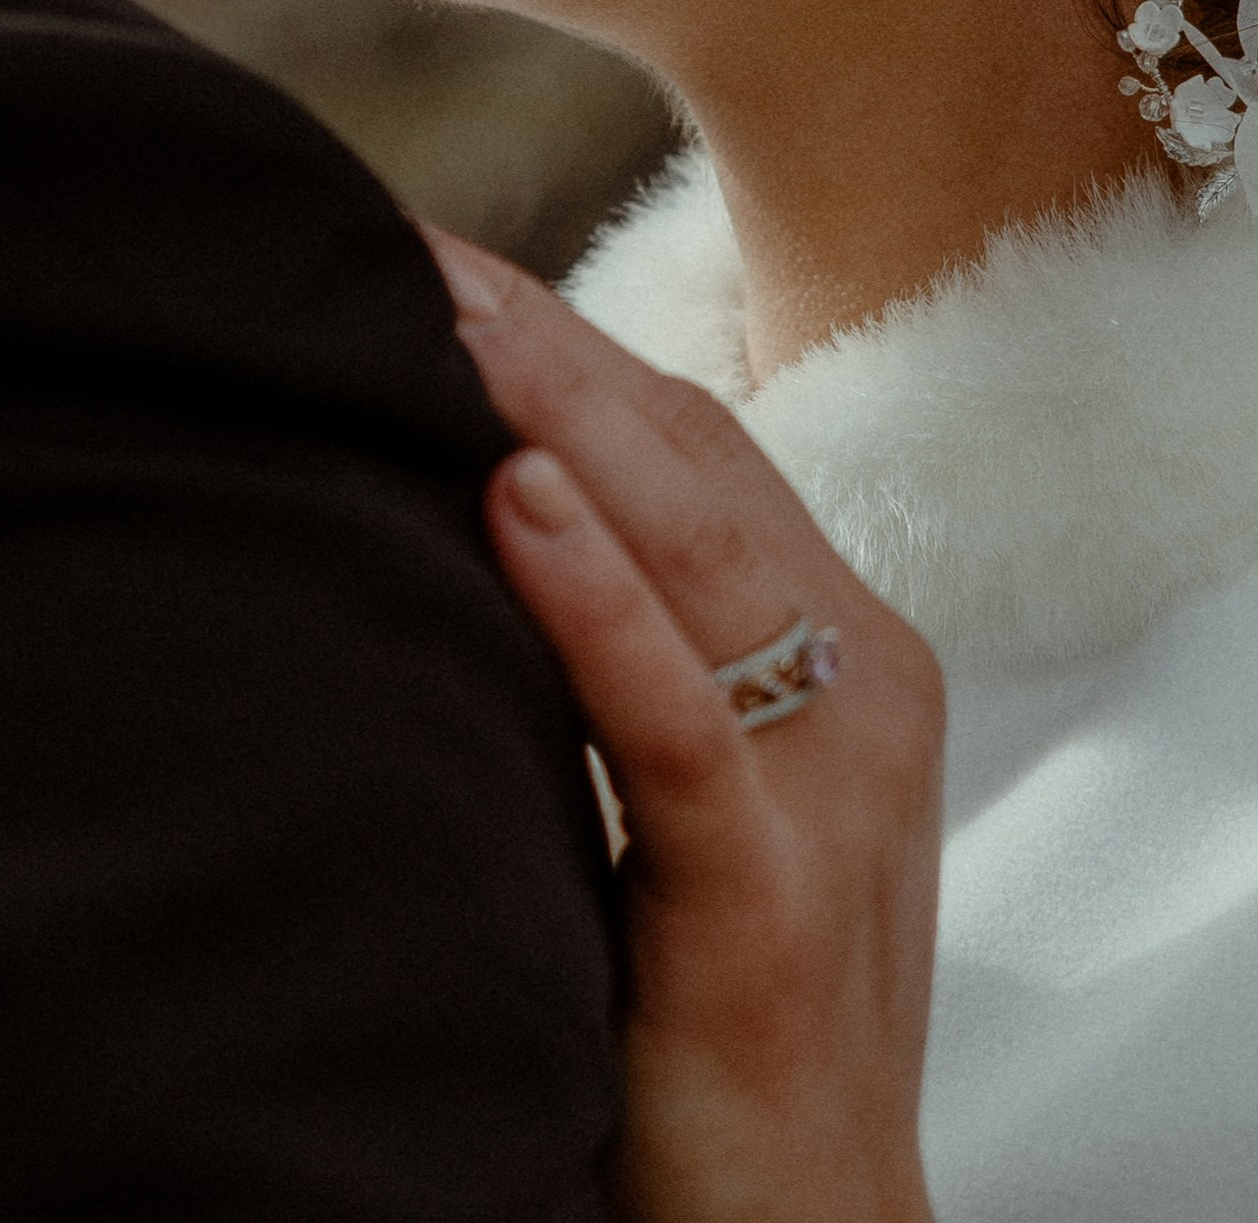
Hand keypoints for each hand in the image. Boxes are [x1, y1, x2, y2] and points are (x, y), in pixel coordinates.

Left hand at [428, 230, 942, 1222]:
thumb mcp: (695, 795)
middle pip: (692, 459)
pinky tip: (516, 505)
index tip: (420, 252)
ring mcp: (833, 796)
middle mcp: (866, 689)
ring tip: (434, 314)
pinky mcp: (772, 911)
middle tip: (391, 240)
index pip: (694, 439)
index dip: (560, 336)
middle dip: (538, 338)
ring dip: (554, 415)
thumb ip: (625, 655)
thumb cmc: (723, 1017)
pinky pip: (682, 726)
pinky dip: (599, 602)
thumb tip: (467, 502)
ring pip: (697, 552)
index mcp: (849, 647)